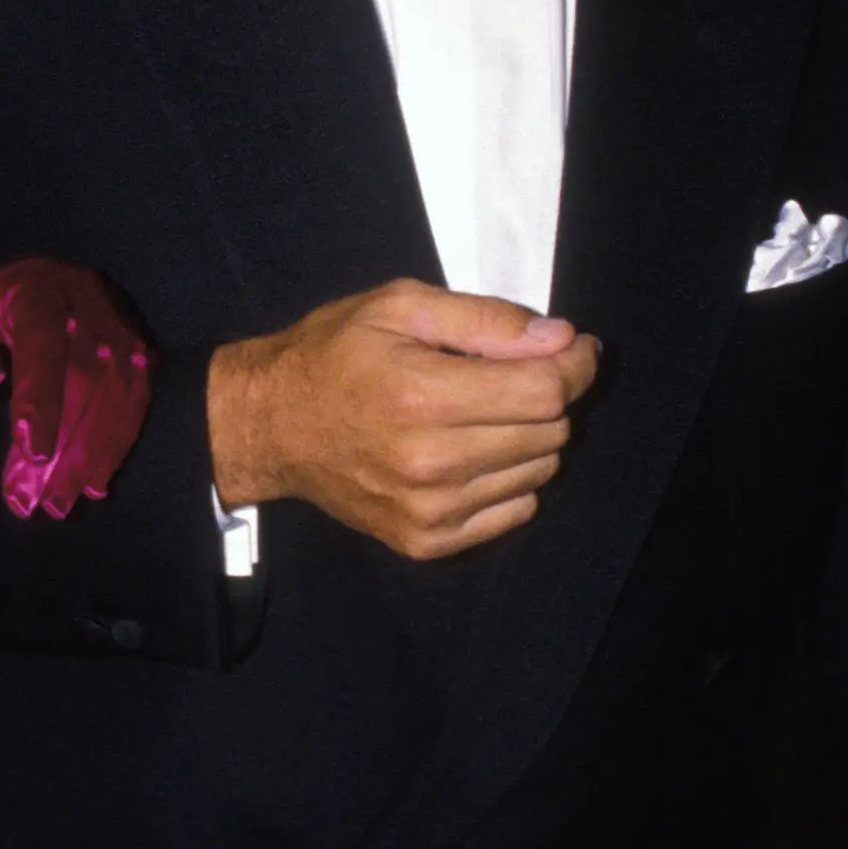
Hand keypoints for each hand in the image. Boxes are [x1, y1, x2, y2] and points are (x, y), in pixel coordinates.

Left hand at [0, 260, 153, 518]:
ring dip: (96, 455)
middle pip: (87, 377)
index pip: (44, 346)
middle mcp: (88, 301)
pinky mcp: (141, 348)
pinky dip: (118, 445)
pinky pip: (138, 400)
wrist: (28, 285)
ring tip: (67, 501)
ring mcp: (121, 324)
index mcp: (40, 292)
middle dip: (70, 446)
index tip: (33, 453)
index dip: (41, 399)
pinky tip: (97, 483)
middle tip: (46, 501)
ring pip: (119, 394)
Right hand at [206, 280, 599, 560]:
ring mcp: (431, 510)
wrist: (272, 425)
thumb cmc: (333, 353)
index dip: (575, 363)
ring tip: (484, 412)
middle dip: (549, 394)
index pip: (545, 390)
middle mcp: (431, 462)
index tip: (573, 347)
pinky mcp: (428, 541)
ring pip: (540, 471)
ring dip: (530, 436)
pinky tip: (472, 452)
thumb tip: (559, 339)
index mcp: (422, 395)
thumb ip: (484, 319)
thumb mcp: (399, 307)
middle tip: (515, 372)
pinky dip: (510, 478)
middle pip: (551, 431)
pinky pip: (516, 511)